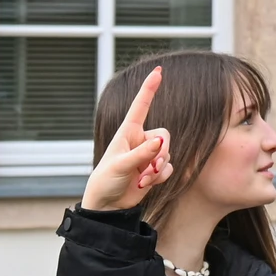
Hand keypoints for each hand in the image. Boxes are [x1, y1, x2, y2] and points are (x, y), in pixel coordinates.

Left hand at [81, 67, 171, 211]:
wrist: (108, 204)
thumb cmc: (106, 180)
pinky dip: (161, 177)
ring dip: (157, 169)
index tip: (158, 71)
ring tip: (142, 180)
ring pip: (168, 153)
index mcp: (128, 133)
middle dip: (161, 153)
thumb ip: (141, 154)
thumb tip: (160, 142)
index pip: (141, 106)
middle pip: (165, 135)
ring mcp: (148, 155)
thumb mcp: (120, 165)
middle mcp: (140, 141)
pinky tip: (147, 184)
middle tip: (149, 168)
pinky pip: (170, 168)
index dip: (149, 88)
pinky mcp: (154, 170)